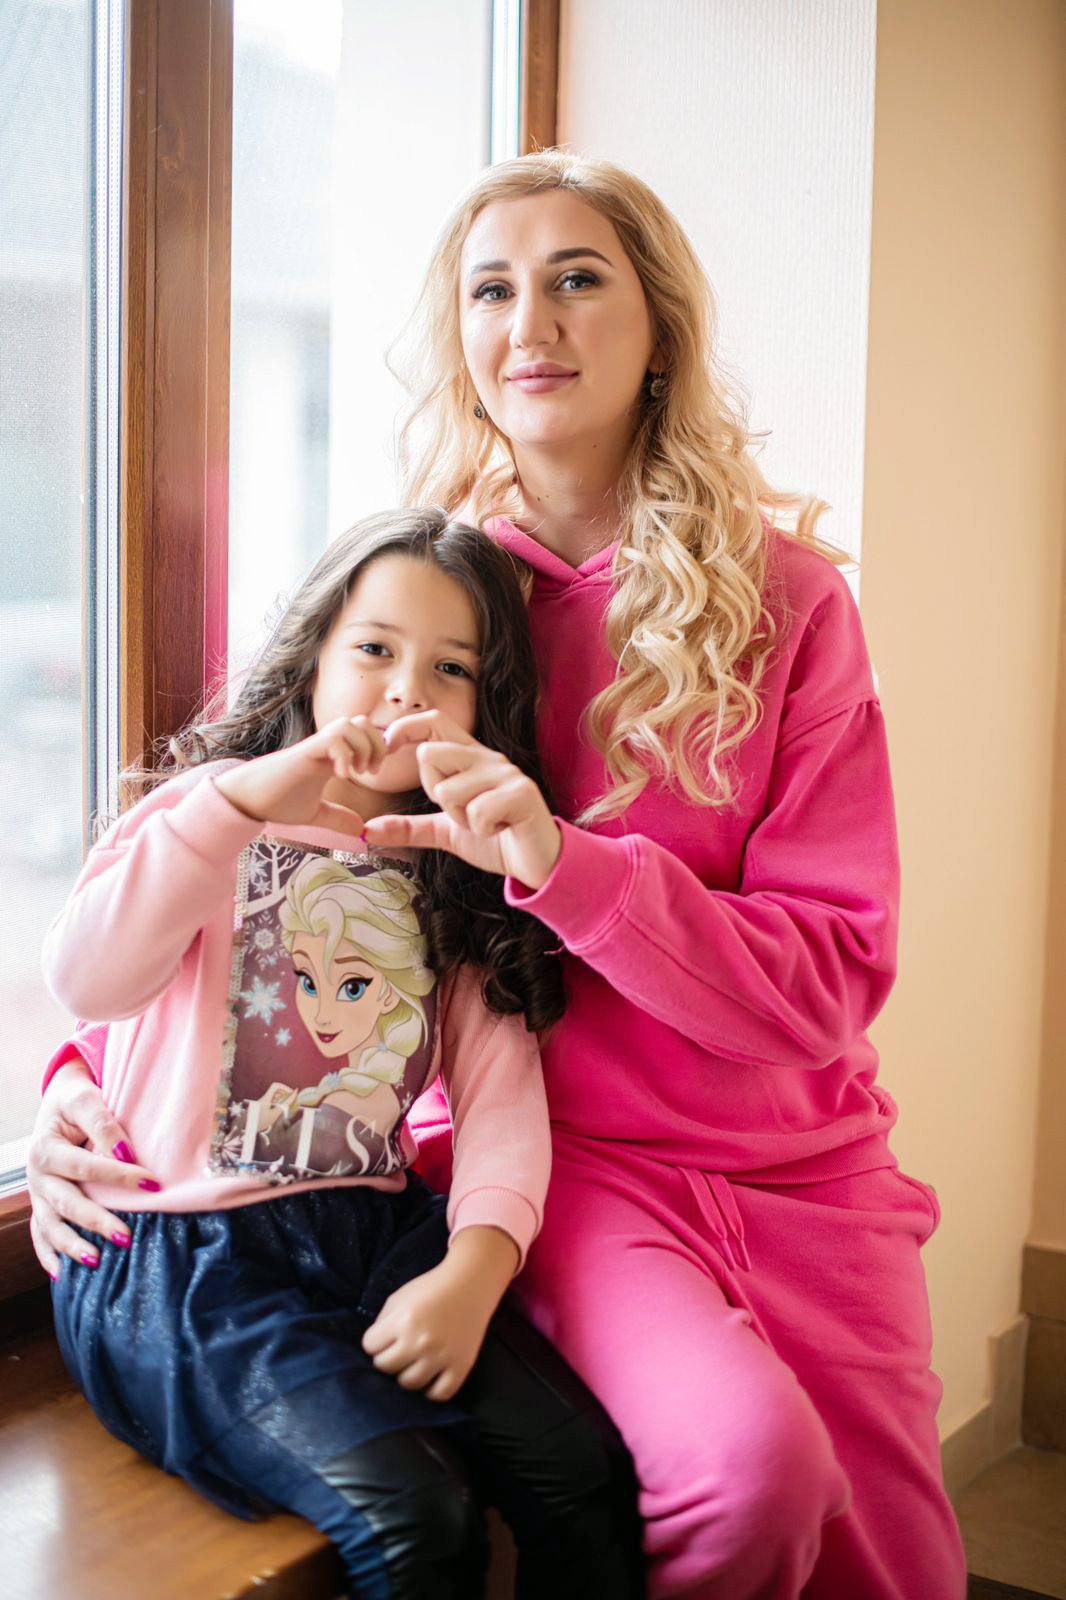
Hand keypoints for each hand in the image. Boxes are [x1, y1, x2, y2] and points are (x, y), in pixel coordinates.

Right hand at [27, 1060, 160, 1275]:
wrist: (58, 1104)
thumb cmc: (75, 1100)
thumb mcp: (86, 1099)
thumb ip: (103, 1124)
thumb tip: (125, 1154)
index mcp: (46, 1148)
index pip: (85, 1167)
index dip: (118, 1176)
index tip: (151, 1184)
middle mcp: (37, 1175)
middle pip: (67, 1202)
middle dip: (97, 1221)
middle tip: (126, 1237)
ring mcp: (37, 1195)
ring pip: (51, 1226)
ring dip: (73, 1245)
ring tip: (97, 1261)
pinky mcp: (40, 1206)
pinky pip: (40, 1235)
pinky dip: (50, 1255)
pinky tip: (63, 1275)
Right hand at [214, 717, 386, 835]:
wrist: (247, 801)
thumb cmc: (277, 803)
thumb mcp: (315, 814)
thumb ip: (338, 818)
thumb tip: (360, 828)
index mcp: (331, 757)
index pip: (365, 733)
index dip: (379, 746)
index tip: (375, 772)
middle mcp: (325, 747)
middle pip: (362, 722)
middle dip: (377, 744)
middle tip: (370, 772)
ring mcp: (314, 748)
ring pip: (349, 724)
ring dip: (362, 747)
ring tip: (357, 773)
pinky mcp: (303, 752)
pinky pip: (332, 739)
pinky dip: (344, 755)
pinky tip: (342, 777)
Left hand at [362, 712, 561, 889]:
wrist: (539, 863)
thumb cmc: (496, 839)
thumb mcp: (446, 832)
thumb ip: (410, 828)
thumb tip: (367, 830)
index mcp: (471, 758)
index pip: (434, 721)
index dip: (406, 728)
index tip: (387, 747)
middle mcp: (488, 758)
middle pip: (431, 754)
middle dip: (436, 793)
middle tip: (462, 812)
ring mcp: (506, 774)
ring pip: (450, 790)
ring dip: (461, 819)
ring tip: (485, 824)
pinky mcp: (521, 794)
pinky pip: (477, 812)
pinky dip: (482, 830)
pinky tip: (500, 829)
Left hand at [362, 1225, 518, 1400]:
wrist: (470, 1283)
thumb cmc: (432, 1287)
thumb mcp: (400, 1297)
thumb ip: (383, 1322)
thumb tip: (374, 1348)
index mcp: (403, 1321)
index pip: (370, 1346)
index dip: (375, 1341)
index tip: (386, 1336)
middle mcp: (420, 1341)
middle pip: (385, 1367)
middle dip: (387, 1358)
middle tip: (398, 1350)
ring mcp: (442, 1356)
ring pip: (409, 1384)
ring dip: (406, 1374)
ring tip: (413, 1363)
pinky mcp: (461, 1366)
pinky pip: (440, 1394)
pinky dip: (432, 1390)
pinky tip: (430, 1377)